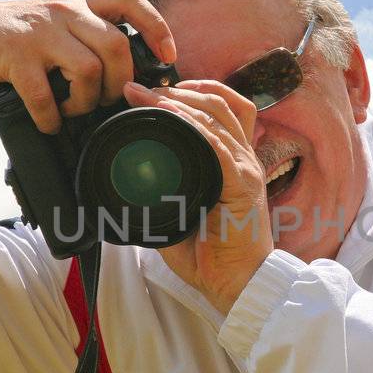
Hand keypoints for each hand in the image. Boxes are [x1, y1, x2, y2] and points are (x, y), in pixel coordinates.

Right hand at [0, 0, 175, 132]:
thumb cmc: (8, 39)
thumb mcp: (51, 28)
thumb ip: (83, 40)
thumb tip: (124, 79)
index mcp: (77, 5)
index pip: (131, 1)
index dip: (157, 27)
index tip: (168, 56)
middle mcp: (63, 12)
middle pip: (118, 47)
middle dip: (120, 84)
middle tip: (105, 101)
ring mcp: (38, 32)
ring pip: (89, 70)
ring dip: (86, 103)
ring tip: (73, 112)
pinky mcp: (14, 54)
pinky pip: (46, 95)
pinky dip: (51, 117)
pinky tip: (48, 123)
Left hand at [122, 78, 273, 314]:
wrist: (237, 285)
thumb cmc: (211, 256)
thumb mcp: (179, 217)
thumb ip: (160, 198)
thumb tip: (127, 190)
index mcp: (233, 162)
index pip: (223, 109)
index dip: (192, 92)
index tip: (154, 90)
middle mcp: (244, 158)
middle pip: (221, 101)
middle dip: (180, 87)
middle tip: (141, 87)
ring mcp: (245, 169)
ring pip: (219, 113)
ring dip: (180, 99)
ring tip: (146, 95)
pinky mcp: (242, 184)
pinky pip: (217, 144)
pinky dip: (192, 126)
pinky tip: (169, 117)